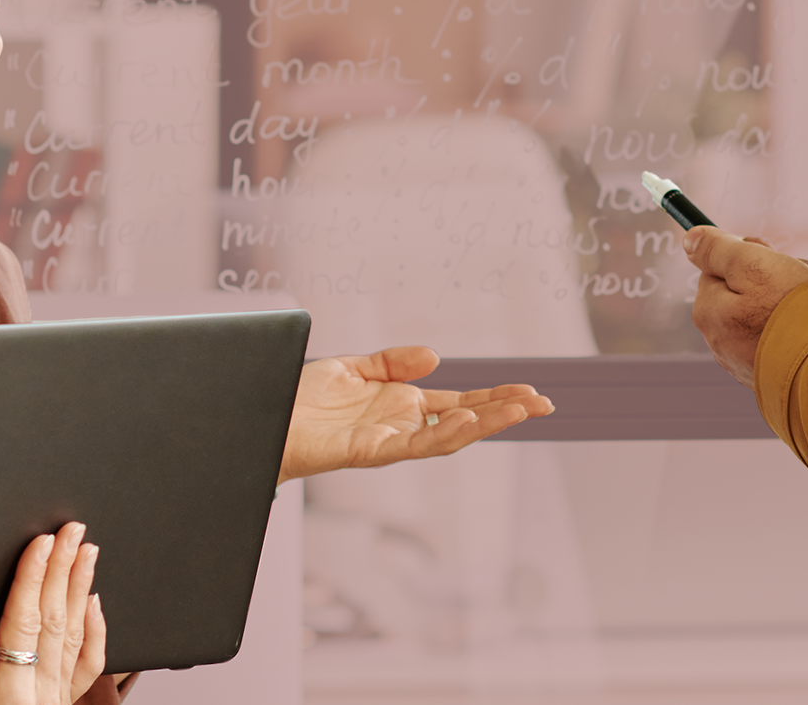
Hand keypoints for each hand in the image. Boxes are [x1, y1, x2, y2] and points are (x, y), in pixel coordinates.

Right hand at [0, 522, 122, 704]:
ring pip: (74, 635)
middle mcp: (40, 696)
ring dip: (81, 588)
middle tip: (72, 531)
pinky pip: (86, 664)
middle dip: (63, 570)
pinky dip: (93, 629)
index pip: (24, 622)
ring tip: (86, 551)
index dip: (33, 578)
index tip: (43, 542)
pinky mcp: (58, 704)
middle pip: (55, 621)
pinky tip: (94, 602)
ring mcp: (54, 701)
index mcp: (8, 693)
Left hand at [279, 346, 555, 481]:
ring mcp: (390, 440)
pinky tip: (465, 420)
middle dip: (504, 414)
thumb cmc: (300, 400)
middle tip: (544, 405)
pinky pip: (414, 444)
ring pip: (449, 436)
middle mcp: (402, 425)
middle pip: (466, 419)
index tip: (531, 393)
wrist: (263, 419)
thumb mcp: (352, 367)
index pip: (461, 401)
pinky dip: (443, 434)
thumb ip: (393, 362)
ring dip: (485, 424)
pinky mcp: (370, 451)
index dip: (495, 398)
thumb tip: (435, 357)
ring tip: (517, 411)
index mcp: (402, 405)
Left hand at [685, 227, 807, 388]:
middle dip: (769, 278)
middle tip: (795, 279)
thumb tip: (691, 238)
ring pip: (762, 313)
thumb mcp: (753, 264)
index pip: (718, 267)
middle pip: (740, 290)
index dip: (747, 255)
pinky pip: (776, 338)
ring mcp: (742, 361)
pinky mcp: (767, 373)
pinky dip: (793, 328)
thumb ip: (718, 250)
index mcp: (708, 311)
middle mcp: (718, 339)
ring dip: (785, 301)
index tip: (771, 257)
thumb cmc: (793, 311)